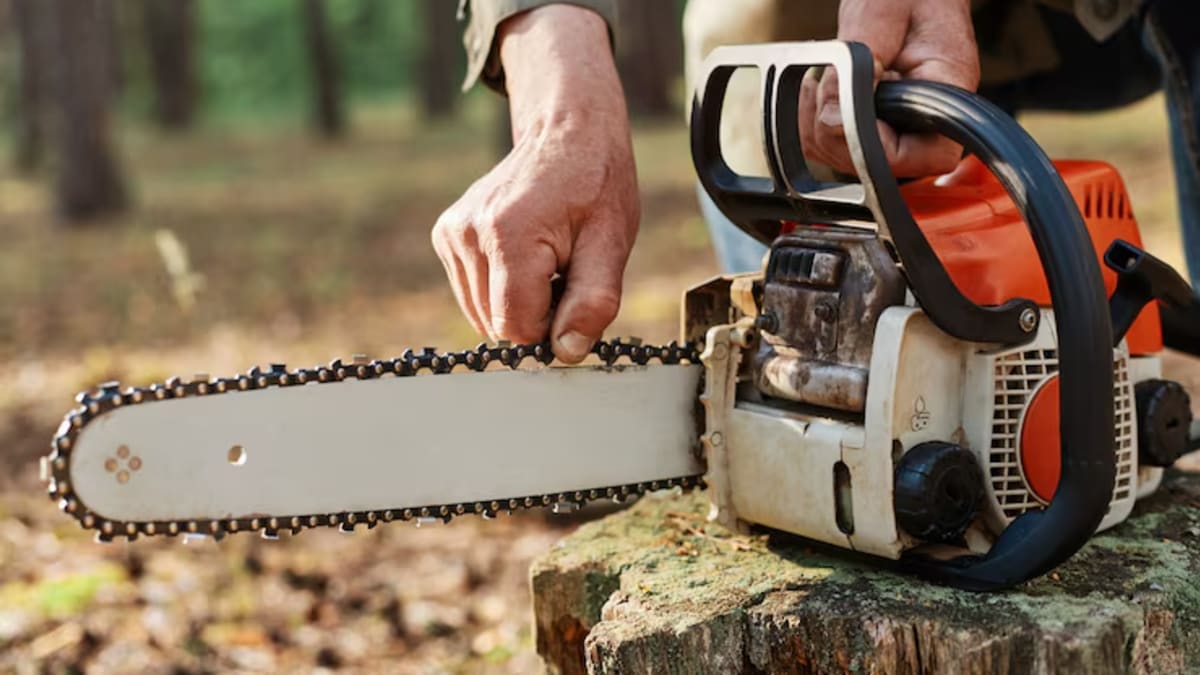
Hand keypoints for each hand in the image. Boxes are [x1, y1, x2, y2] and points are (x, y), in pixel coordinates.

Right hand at [432, 5, 637, 362]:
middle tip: (563, 270)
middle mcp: (469, 234)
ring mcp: (452, 234)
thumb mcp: (611, 244)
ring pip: (481, 314)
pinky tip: (524, 255)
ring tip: (546, 261)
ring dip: (517, 302)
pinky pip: (473, 292)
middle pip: (496, 324)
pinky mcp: (446, 235)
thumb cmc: (596, 185)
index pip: (516, 327)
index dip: (551, 327)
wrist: (568, 132)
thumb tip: (566, 353)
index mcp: (508, 236)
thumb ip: (593, 303)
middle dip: (534, 314)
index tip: (573, 291)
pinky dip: (500, 287)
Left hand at [799, 0, 978, 176]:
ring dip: (819, 126)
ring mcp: (902, 127)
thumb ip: (857, 65)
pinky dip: (813, 123)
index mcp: (947, 92)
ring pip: (850, 161)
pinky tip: (818, 91)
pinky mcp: (877, 126)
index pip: (923, 157)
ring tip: (823, 82)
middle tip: (825, 87)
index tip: (846, 107)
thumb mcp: (880, 15)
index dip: (875, 145)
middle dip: (837, 130)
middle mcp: (928, 119)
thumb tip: (833, 117)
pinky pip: (834, 147)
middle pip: (879, 166)